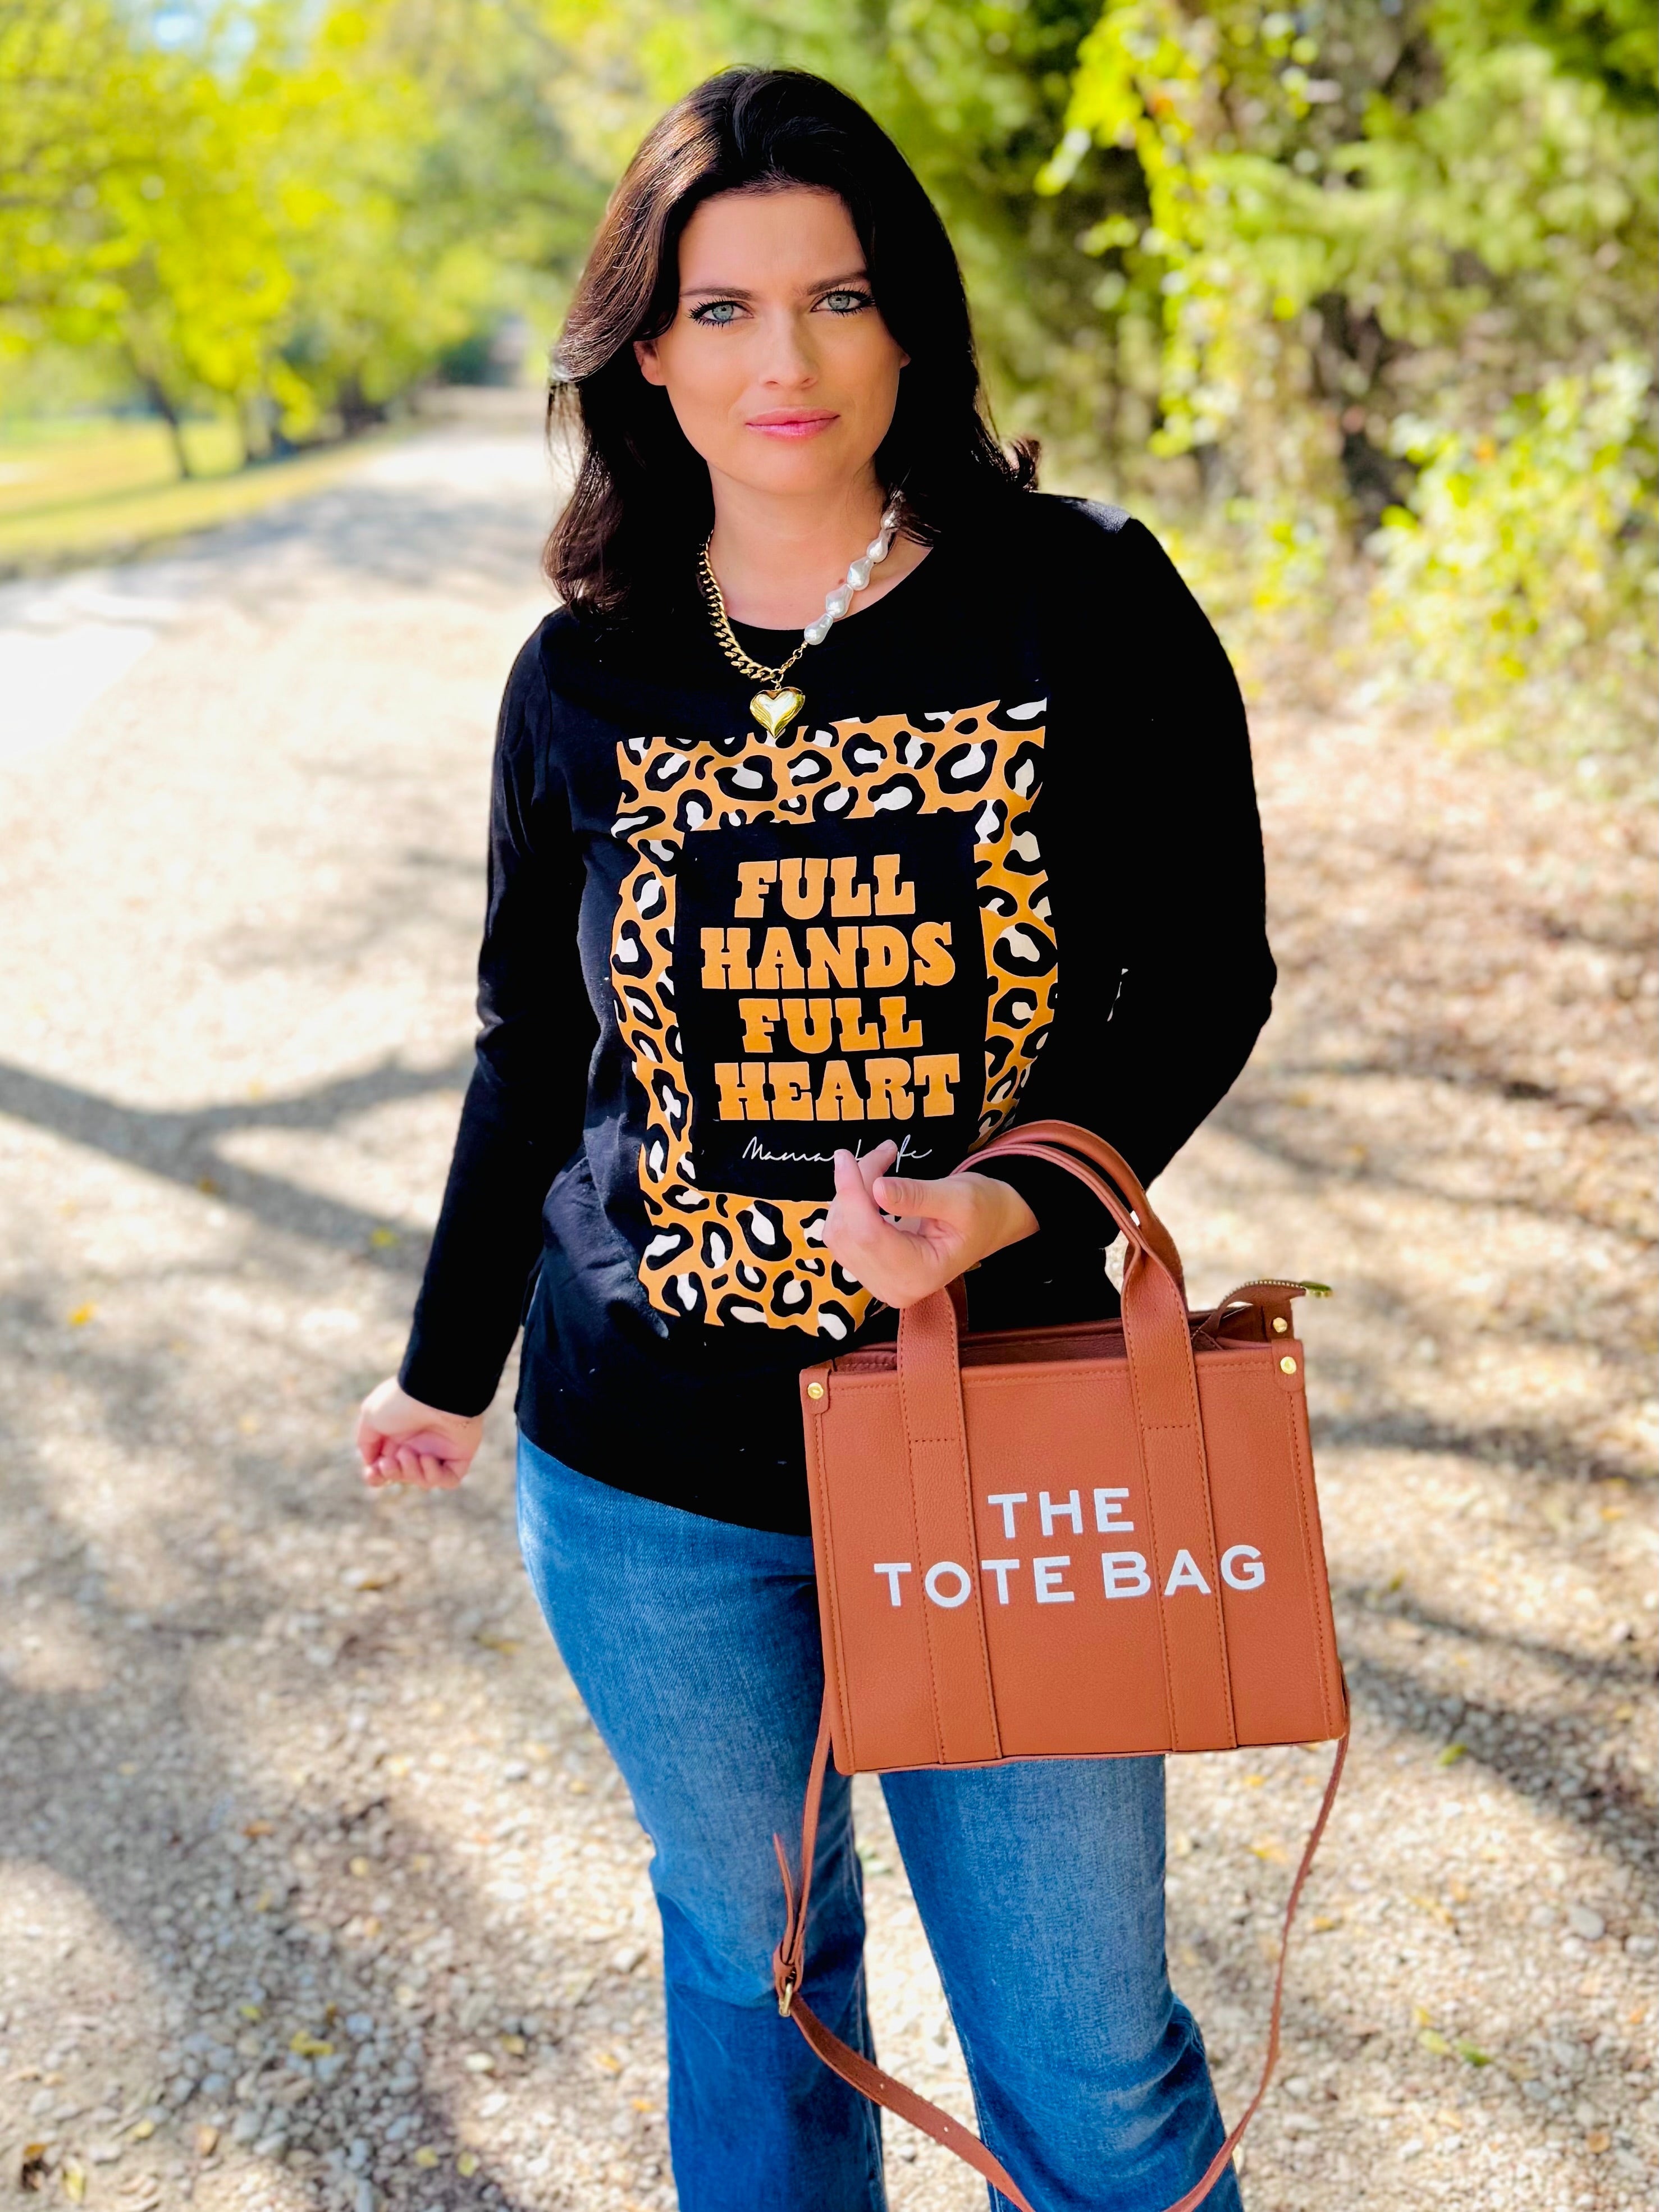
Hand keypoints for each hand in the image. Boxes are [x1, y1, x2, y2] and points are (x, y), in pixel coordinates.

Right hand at [355, 1378, 483, 1489]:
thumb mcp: (371, 1416)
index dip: (377, 1476)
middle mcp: (418, 1444)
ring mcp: (440, 1450)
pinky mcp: (460, 1456)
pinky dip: (435, 1475)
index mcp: (397, 1437)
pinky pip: (449, 1480)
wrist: (433, 1393)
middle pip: (402, 1476)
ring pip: (423, 1480)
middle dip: (392, 1473)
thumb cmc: (400, 1402)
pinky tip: (428, 1458)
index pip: (385, 1466)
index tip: (373, 1472)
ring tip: (410, 1453)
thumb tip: (372, 1462)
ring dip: (411, 1472)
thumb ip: (367, 1442)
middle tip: (391, 1461)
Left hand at [823, 1141, 1037, 1310]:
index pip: (868, 1234)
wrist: (991, 1225)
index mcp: (920, 1275)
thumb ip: (917, 1195)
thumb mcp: (959, 1198)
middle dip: (855, 1186)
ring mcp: (878, 1282)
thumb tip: (876, 1187)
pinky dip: (850, 1204)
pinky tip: (871, 1185)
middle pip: (849, 1232)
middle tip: (885, 1152)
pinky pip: (842, 1235)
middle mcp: (893, 1287)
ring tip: (883, 1162)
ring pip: (839, 1231)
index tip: (845, 1157)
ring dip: (851, 1192)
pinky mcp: (870, 1270)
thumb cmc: (982, 1211)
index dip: (851, 1194)